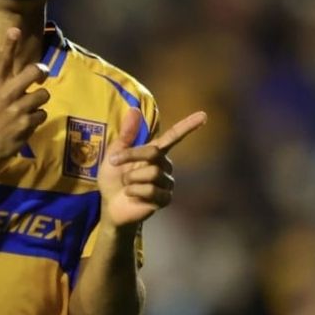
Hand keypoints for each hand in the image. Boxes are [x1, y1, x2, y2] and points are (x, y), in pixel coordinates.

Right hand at [0, 27, 49, 165]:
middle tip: (39, 78)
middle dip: (40, 73)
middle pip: (33, 72)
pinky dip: (37, 117)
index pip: (2, 60)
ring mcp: (16, 110)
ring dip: (38, 100)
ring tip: (28, 106)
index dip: (9, 44)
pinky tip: (27, 121)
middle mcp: (5, 94)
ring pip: (42, 95)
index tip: (15, 30)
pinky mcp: (26, 124)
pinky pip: (43, 113)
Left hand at [97, 109, 206, 226]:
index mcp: (155, 152)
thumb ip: (126, 134)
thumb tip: (134, 109)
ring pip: (152, 173)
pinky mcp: (165, 199)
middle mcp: (165, 166)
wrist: (110, 205)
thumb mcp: (114, 154)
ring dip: (131, 178)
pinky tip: (131, 195)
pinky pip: (151, 190)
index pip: (174, 136)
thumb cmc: (113, 178)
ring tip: (126, 184)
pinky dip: (134, 191)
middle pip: (154, 153)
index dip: (188, 125)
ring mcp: (167, 183)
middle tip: (114, 162)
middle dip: (131, 156)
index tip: (203, 115)